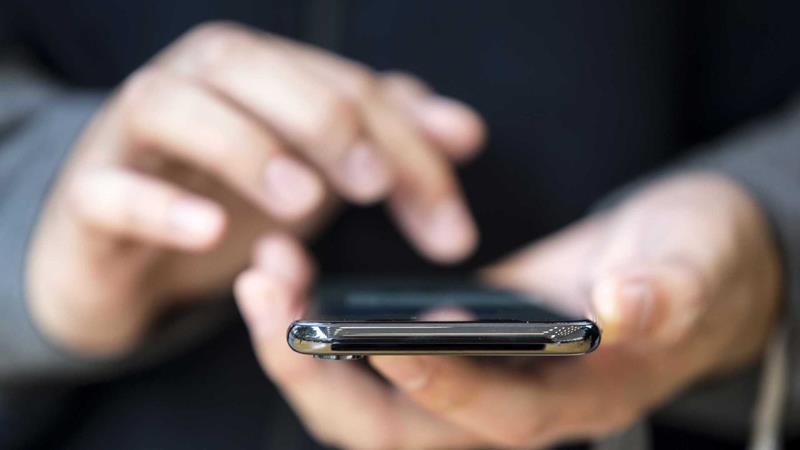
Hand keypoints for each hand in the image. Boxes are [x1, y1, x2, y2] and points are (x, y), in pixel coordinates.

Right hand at [27, 21, 484, 355]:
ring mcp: (132, 137)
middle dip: (327, 123)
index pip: (344, 88)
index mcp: (255, 72)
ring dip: (247, 148)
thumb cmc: (225, 194)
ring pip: (176, 108)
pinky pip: (110, 189)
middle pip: (257, 71)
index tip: (452, 228)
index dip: (408, 151)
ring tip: (304, 202)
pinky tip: (210, 230)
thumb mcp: (317, 166)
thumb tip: (466, 131)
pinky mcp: (90, 197)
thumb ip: (386, 140)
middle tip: (375, 186)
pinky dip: (160, 204)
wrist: (124, 247)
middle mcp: (192, 84)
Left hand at [235, 173, 780, 448]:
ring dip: (305, 349)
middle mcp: (508, 405)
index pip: (494, 417)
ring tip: (264, 275)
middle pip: (398, 431)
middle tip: (270, 300)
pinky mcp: (446, 342)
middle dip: (326, 377)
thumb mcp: (695, 266)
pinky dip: (324, 320)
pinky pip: (369, 352)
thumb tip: (624, 304)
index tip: (382, 338)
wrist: (674, 259)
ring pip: (367, 398)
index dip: (440, 386)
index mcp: (574, 402)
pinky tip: (294, 269)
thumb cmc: (695, 264)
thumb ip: (668, 291)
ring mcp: (470, 377)